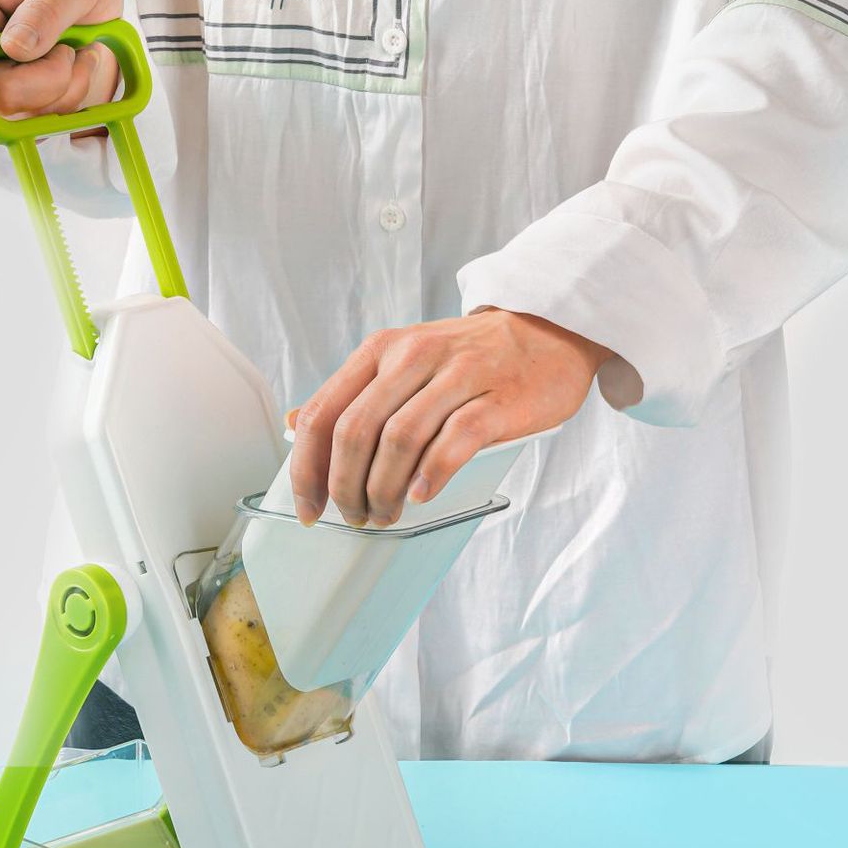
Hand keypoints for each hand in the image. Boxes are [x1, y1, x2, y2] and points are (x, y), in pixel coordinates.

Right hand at [0, 0, 123, 116]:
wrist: (103, 12)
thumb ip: (48, 7)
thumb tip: (15, 48)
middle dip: (41, 79)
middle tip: (70, 49)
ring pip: (17, 113)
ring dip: (63, 87)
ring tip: (76, 53)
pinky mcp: (17, 106)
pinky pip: (40, 123)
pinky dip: (72, 100)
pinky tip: (78, 70)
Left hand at [289, 311, 609, 526]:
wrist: (550, 330)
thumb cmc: (473, 356)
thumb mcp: (404, 360)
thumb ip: (354, 392)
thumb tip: (297, 425)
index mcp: (381, 350)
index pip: (324, 412)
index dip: (307, 469)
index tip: (308, 507)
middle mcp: (413, 357)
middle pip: (355, 431)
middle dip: (344, 487)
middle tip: (353, 516)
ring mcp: (458, 375)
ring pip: (399, 440)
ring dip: (383, 490)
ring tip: (385, 514)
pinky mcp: (498, 398)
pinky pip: (453, 442)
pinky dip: (430, 475)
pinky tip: (422, 495)